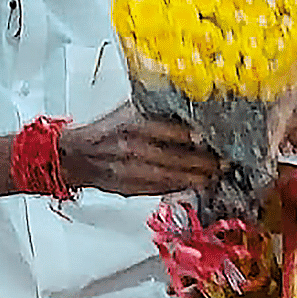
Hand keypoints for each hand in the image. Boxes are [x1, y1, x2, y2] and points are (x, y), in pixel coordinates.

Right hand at [61, 102, 218, 195]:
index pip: (172, 130)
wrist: (74, 155)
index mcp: (132, 123)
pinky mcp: (129, 188)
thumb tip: (189, 107)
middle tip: (222, 162)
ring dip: (195, 178)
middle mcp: (131, 147)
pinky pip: (159, 190)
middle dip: (202, 162)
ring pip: (169, 177)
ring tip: (212, 176)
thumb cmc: (105, 131)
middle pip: (175, 157)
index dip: (196, 137)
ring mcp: (130, 171)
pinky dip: (178, 188)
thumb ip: (156, 111)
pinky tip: (192, 186)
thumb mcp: (129, 111)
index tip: (214, 138)